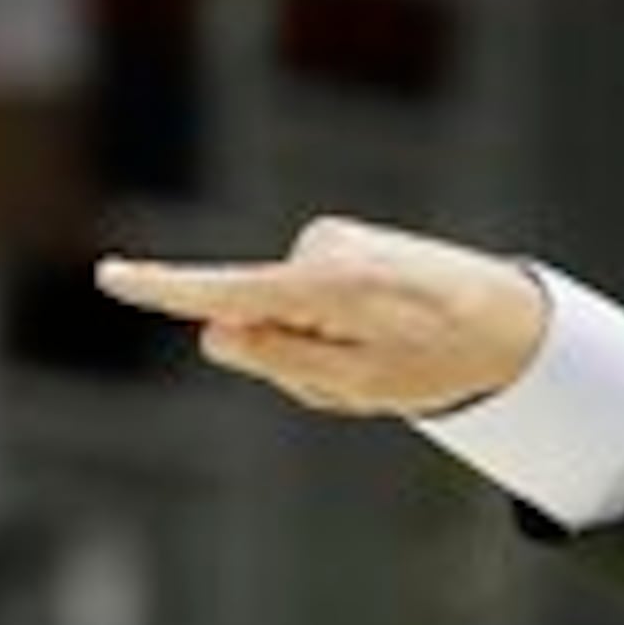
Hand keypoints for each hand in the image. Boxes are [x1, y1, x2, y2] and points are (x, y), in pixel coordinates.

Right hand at [94, 216, 547, 415]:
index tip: (112, 276)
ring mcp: (328, 240)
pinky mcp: (336, 242)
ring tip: (389, 355)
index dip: (166, 291)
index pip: (228, 293)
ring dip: (324, 351)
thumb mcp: (366, 384)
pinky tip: (387, 335)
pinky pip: (308, 302)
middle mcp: (321, 250)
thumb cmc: (445, 358)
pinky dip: (335, 329)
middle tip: (370, 380)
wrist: (511, 317)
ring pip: (286, 317)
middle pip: (260, 325)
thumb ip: (284, 362)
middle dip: (297, 365)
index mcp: (327, 288)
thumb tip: (213, 336)